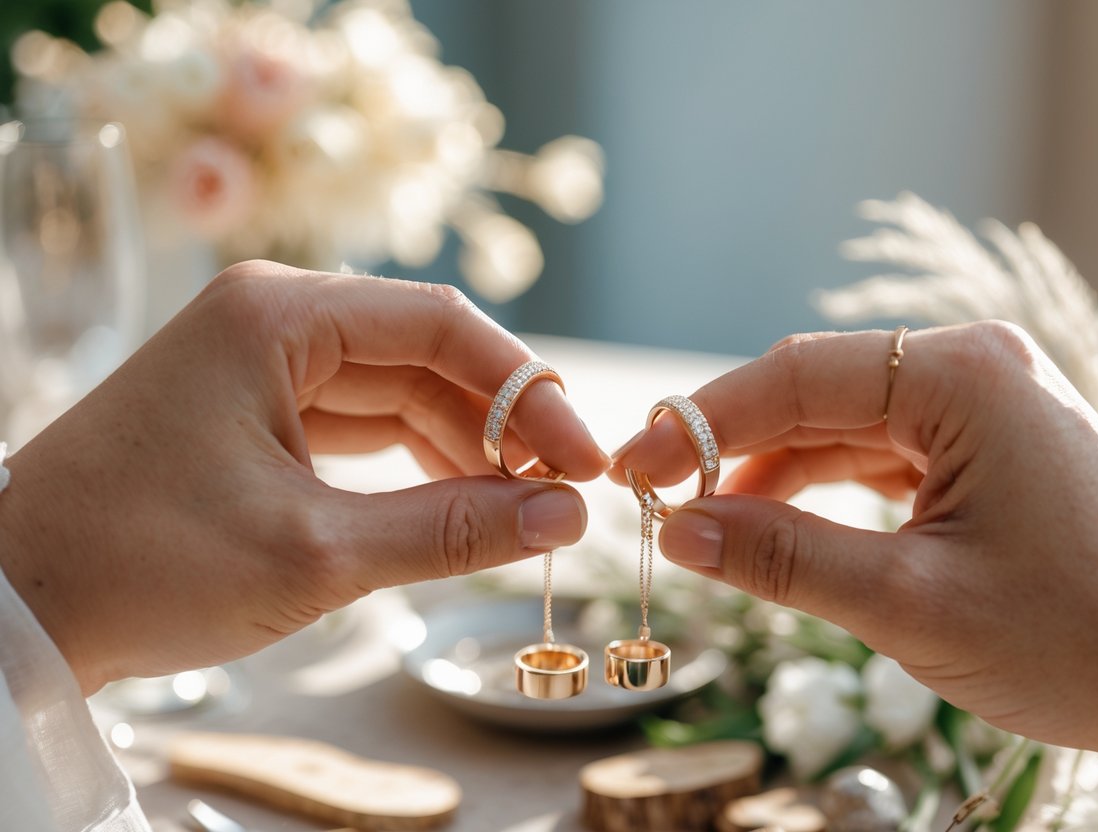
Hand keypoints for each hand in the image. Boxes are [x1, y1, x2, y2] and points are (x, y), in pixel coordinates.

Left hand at [0, 261, 607, 693]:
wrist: (10, 603)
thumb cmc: (141, 564)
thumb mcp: (315, 553)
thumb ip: (452, 530)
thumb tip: (564, 518)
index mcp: (280, 315)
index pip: (444, 327)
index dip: (529, 393)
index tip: (587, 461)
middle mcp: (274, 321)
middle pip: (428, 357)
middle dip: (503, 427)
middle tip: (568, 497)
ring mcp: (262, 366)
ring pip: (400, 394)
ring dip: (465, 451)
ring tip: (526, 513)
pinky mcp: (254, 413)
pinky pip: (362, 426)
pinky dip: (414, 467)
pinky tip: (463, 508)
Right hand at [611, 322, 1097, 786]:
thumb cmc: (1077, 637)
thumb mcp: (909, 601)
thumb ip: (784, 558)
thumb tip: (678, 531)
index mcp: (963, 376)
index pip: (795, 376)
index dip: (700, 421)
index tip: (630, 468)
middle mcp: (973, 369)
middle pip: (814, 391)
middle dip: (727, 445)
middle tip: (651, 497)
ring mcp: (984, 406)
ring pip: (841, 423)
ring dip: (769, 470)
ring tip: (700, 520)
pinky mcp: (987, 448)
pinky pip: (879, 452)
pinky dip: (821, 487)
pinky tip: (769, 521)